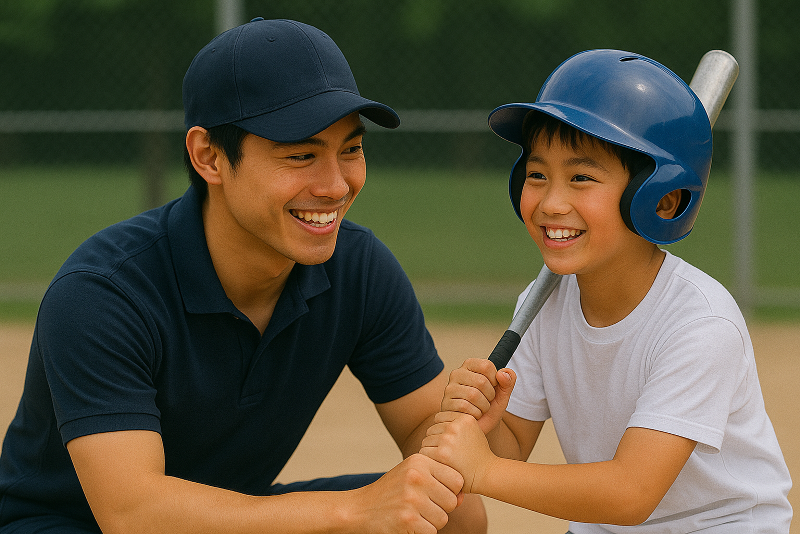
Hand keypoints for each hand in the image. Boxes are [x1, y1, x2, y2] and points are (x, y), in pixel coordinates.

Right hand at [349, 453, 463, 533]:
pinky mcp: (407, 520)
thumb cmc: (390, 493)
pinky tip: (407, 524)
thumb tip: (460, 498)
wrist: (358, 510)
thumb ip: (438, 481)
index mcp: (419, 461)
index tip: (434, 494)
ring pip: (443, 518)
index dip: (449, 491)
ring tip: (412, 514)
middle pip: (451, 501)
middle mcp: (416, 476)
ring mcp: (411, 498)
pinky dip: (421, 532)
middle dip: (440, 508)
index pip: (456, 479)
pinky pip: (432, 531)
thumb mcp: (411, 475)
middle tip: (420, 507)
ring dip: (430, 522)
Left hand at [421, 412, 497, 494]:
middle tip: (447, 454)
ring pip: (426, 441)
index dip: (441, 431)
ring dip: (431, 451)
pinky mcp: (442, 453)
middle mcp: (455, 426)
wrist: (486, 475)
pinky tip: (439, 465)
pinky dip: (429, 459)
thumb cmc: (478, 455)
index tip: (449, 443)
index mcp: (464, 418)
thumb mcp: (473, 431)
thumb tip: (436, 420)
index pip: (438, 418)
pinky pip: (424, 452)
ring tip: (444, 460)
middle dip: (435, 441)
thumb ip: (457, 423)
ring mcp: (448, 439)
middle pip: (431, 430)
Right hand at [441, 359, 515, 433]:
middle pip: (481, 381)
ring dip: (483, 407)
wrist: (480, 427)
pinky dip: (474, 414)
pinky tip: (472, 415)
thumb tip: (502, 373)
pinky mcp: (446, 403)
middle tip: (486, 401)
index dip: (495, 380)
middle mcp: (457, 373)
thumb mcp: (503, 394)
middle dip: (490, 396)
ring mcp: (450, 388)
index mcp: (470, 365)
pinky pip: (465, 407)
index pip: (487, 366)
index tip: (493, 387)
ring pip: (473, 395)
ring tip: (480, 409)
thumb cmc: (490, 408)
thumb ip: (508, 381)